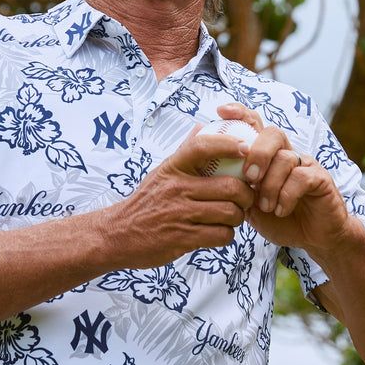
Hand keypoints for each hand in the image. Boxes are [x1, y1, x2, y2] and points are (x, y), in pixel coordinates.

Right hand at [101, 123, 256, 268]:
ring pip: (229, 213)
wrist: (118, 234)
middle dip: (245, 196)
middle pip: (230, 187)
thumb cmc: (146, 201)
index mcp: (173, 168)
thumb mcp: (161, 172)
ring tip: (230, 218)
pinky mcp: (182, 238)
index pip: (202, 146)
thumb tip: (202, 126)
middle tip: (244, 200)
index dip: (228, 145)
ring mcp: (179, 214)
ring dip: (236, 218)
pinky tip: (217, 233)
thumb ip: (185, 151)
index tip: (245, 149)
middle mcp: (176, 188)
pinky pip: (220, 235)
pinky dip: (225, 235)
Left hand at [215, 103, 352, 254]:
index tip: (221, 111)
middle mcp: (286, 154)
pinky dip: (287, 195)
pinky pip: (302, 176)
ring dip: (270, 185)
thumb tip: (204, 169)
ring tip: (265, 207)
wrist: (310, 239)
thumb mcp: (246, 203)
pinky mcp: (320, 178)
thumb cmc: (276, 218)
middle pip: (273, 133)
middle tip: (249, 178)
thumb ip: (232, 186)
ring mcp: (304, 164)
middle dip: (257, 153)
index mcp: (266, 155)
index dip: (239, 113)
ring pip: (285, 157)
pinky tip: (280, 210)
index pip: (254, 123)